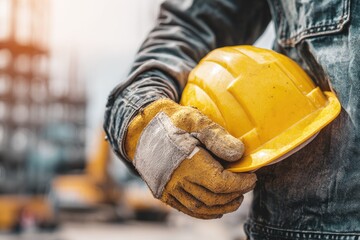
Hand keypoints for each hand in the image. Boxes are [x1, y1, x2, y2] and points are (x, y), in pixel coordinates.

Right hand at [125, 98, 255, 218]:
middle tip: (246, 186)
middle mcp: (177, 181)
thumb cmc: (171, 122)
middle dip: (235, 195)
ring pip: (201, 207)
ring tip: (235, 199)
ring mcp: (169, 189)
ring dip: (222, 207)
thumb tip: (239, 153)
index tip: (252, 178)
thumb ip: (217, 136)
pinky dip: (204, 212)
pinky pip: (187, 209)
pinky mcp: (163, 193)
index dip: (240, 184)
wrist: (142, 130)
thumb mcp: (194, 120)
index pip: (221, 183)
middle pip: (214, 198)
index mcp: (188, 163)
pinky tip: (214, 208)